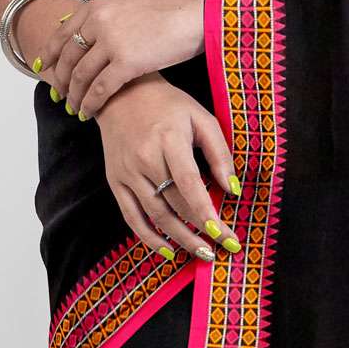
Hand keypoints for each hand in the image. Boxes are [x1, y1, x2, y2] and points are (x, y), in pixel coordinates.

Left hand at [28, 0, 209, 120]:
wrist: (198, 11)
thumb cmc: (173, 8)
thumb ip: (111, 12)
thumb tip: (98, 26)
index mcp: (99, 3)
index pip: (64, 31)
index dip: (51, 53)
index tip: (43, 68)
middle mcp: (100, 19)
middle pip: (69, 56)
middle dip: (61, 79)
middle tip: (59, 95)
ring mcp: (112, 40)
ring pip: (81, 75)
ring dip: (75, 95)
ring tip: (74, 109)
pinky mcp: (127, 62)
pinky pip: (101, 88)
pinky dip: (91, 103)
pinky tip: (88, 113)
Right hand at [91, 77, 241, 264]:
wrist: (120, 94)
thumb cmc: (168, 105)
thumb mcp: (201, 118)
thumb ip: (219, 153)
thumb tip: (232, 189)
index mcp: (168, 139)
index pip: (189, 184)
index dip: (206, 212)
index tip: (224, 234)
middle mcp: (144, 159)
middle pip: (174, 204)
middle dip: (200, 231)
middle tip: (222, 249)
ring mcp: (127, 172)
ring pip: (155, 215)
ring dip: (180, 239)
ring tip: (202, 253)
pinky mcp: (115, 181)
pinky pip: (131, 216)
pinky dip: (149, 237)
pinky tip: (168, 251)